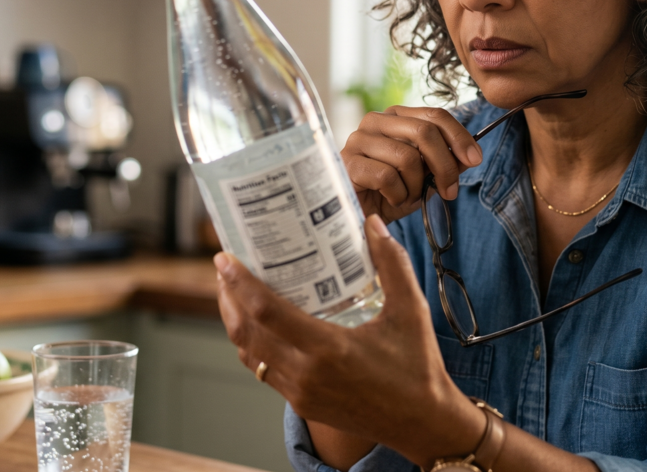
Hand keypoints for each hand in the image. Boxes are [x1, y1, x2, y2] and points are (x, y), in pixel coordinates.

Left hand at [215, 215, 487, 468]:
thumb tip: (372, 224)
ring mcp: (300, 393)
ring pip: (250, 355)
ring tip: (234, 293)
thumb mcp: (411, 310)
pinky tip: (259, 327)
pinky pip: (264, 372)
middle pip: (246, 332)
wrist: (421, 422)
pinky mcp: (302, 405)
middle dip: (228, 298)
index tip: (225, 259)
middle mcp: (306, 373)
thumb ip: (392, 263)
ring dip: (236, 323)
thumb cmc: (418, 367)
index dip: (239, 284)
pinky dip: (253, 346)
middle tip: (225, 268)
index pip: (266, 312)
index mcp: (328, 348)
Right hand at [341, 106, 482, 222]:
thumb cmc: (391, 193)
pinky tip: (390, 199)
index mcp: (396, 117)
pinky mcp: (348, 162)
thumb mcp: (425, 177)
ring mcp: (358, 140)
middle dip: (444, 165)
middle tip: (449, 191)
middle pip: (424, 132)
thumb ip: (446, 163)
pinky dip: (397, 195)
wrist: (359, 217)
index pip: (435, 115)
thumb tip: (470, 155)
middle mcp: (375, 121)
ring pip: (407, 157)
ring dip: (416, 186)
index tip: (475, 159)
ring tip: (407, 196)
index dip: (459, 136)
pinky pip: (387, 176)